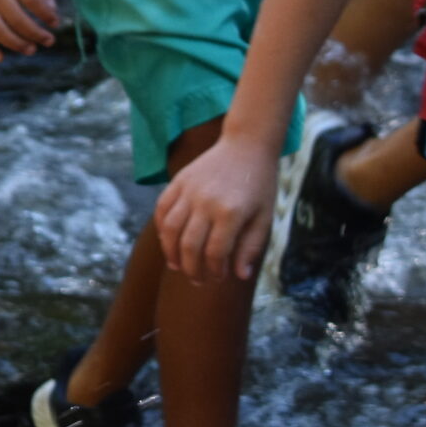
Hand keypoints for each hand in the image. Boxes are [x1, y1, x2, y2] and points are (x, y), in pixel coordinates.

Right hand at [154, 136, 280, 281]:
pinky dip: (162, 228)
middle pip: (189, 245)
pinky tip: (168, 241)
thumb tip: (239, 276)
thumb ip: (250, 247)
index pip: (215, 252)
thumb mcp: (264, 217)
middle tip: (196, 280)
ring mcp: (189, 190)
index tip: (219, 278)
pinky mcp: (178, 181)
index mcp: (231, 212)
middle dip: (191, 268)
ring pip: (171, 229)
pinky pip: (162, 209)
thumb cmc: (259, 185)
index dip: (215, 271)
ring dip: (171, 252)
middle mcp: (206, 202)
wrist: (245, 146)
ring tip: (177, 266)